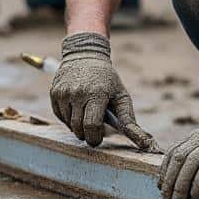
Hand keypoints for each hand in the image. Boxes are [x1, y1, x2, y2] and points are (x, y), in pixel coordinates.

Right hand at [49, 32, 155, 149]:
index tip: (99, 139)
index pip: (92, 126)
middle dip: (87, 134)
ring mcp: (64, 93)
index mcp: (97, 94)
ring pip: (69, 124)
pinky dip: (68, 117)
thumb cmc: (107, 79)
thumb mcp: (121, 96)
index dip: (95, 137)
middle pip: (79, 129)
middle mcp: (78, 93)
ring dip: (77, 126)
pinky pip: (60, 116)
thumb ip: (129, 120)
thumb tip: (145, 143)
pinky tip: (76, 106)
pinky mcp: (54, 93)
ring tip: (86, 112)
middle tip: (93, 128)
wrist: (84, 54)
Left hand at [158, 88, 198, 198]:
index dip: (164, 171)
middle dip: (170, 181)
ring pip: (189, 164)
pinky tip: (195, 194)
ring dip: (180, 186)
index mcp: (195, 137)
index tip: (161, 187)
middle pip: (178, 159)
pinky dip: (198, 182)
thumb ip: (197, 150)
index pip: (172, 153)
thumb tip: (183, 174)